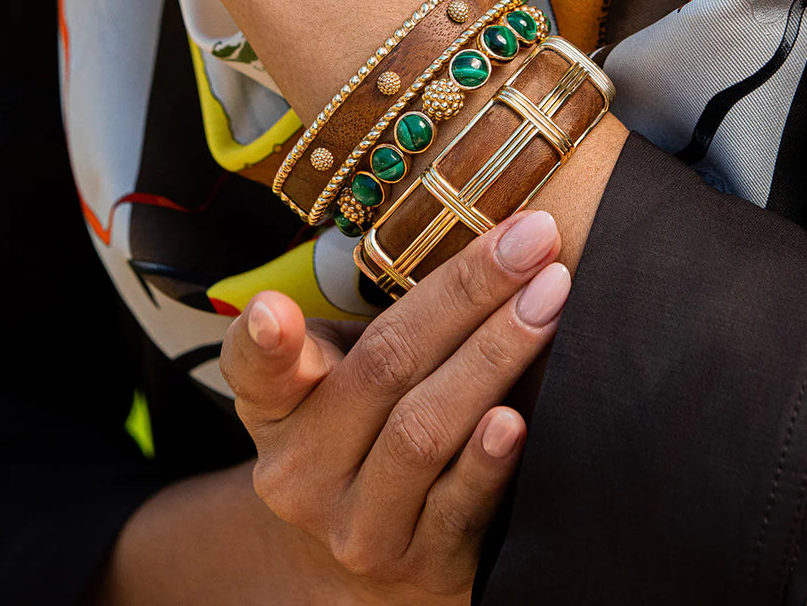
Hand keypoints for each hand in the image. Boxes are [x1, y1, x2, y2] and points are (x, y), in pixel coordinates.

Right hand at [219, 210, 568, 604]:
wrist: (374, 556)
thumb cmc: (367, 430)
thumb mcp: (336, 376)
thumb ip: (357, 322)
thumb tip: (439, 249)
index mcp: (277, 407)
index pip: (256, 367)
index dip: (265, 340)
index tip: (274, 308)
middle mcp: (303, 471)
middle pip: (384, 367)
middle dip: (466, 294)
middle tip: (532, 239)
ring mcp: (358, 526)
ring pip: (422, 431)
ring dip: (495, 355)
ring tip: (550, 298)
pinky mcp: (418, 568)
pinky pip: (457, 507)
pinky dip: (487, 460)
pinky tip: (519, 418)